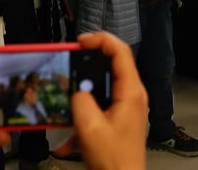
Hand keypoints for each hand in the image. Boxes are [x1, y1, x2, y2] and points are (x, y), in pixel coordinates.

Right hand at [72, 32, 148, 169]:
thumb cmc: (115, 160)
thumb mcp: (90, 128)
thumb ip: (81, 101)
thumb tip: (77, 89)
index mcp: (131, 92)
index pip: (120, 51)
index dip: (100, 40)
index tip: (81, 41)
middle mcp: (132, 96)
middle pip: (111, 66)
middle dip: (86, 65)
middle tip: (69, 63)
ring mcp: (127, 108)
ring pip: (102, 88)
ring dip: (81, 96)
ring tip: (65, 101)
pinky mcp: (119, 120)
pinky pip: (99, 108)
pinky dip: (82, 119)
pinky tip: (70, 139)